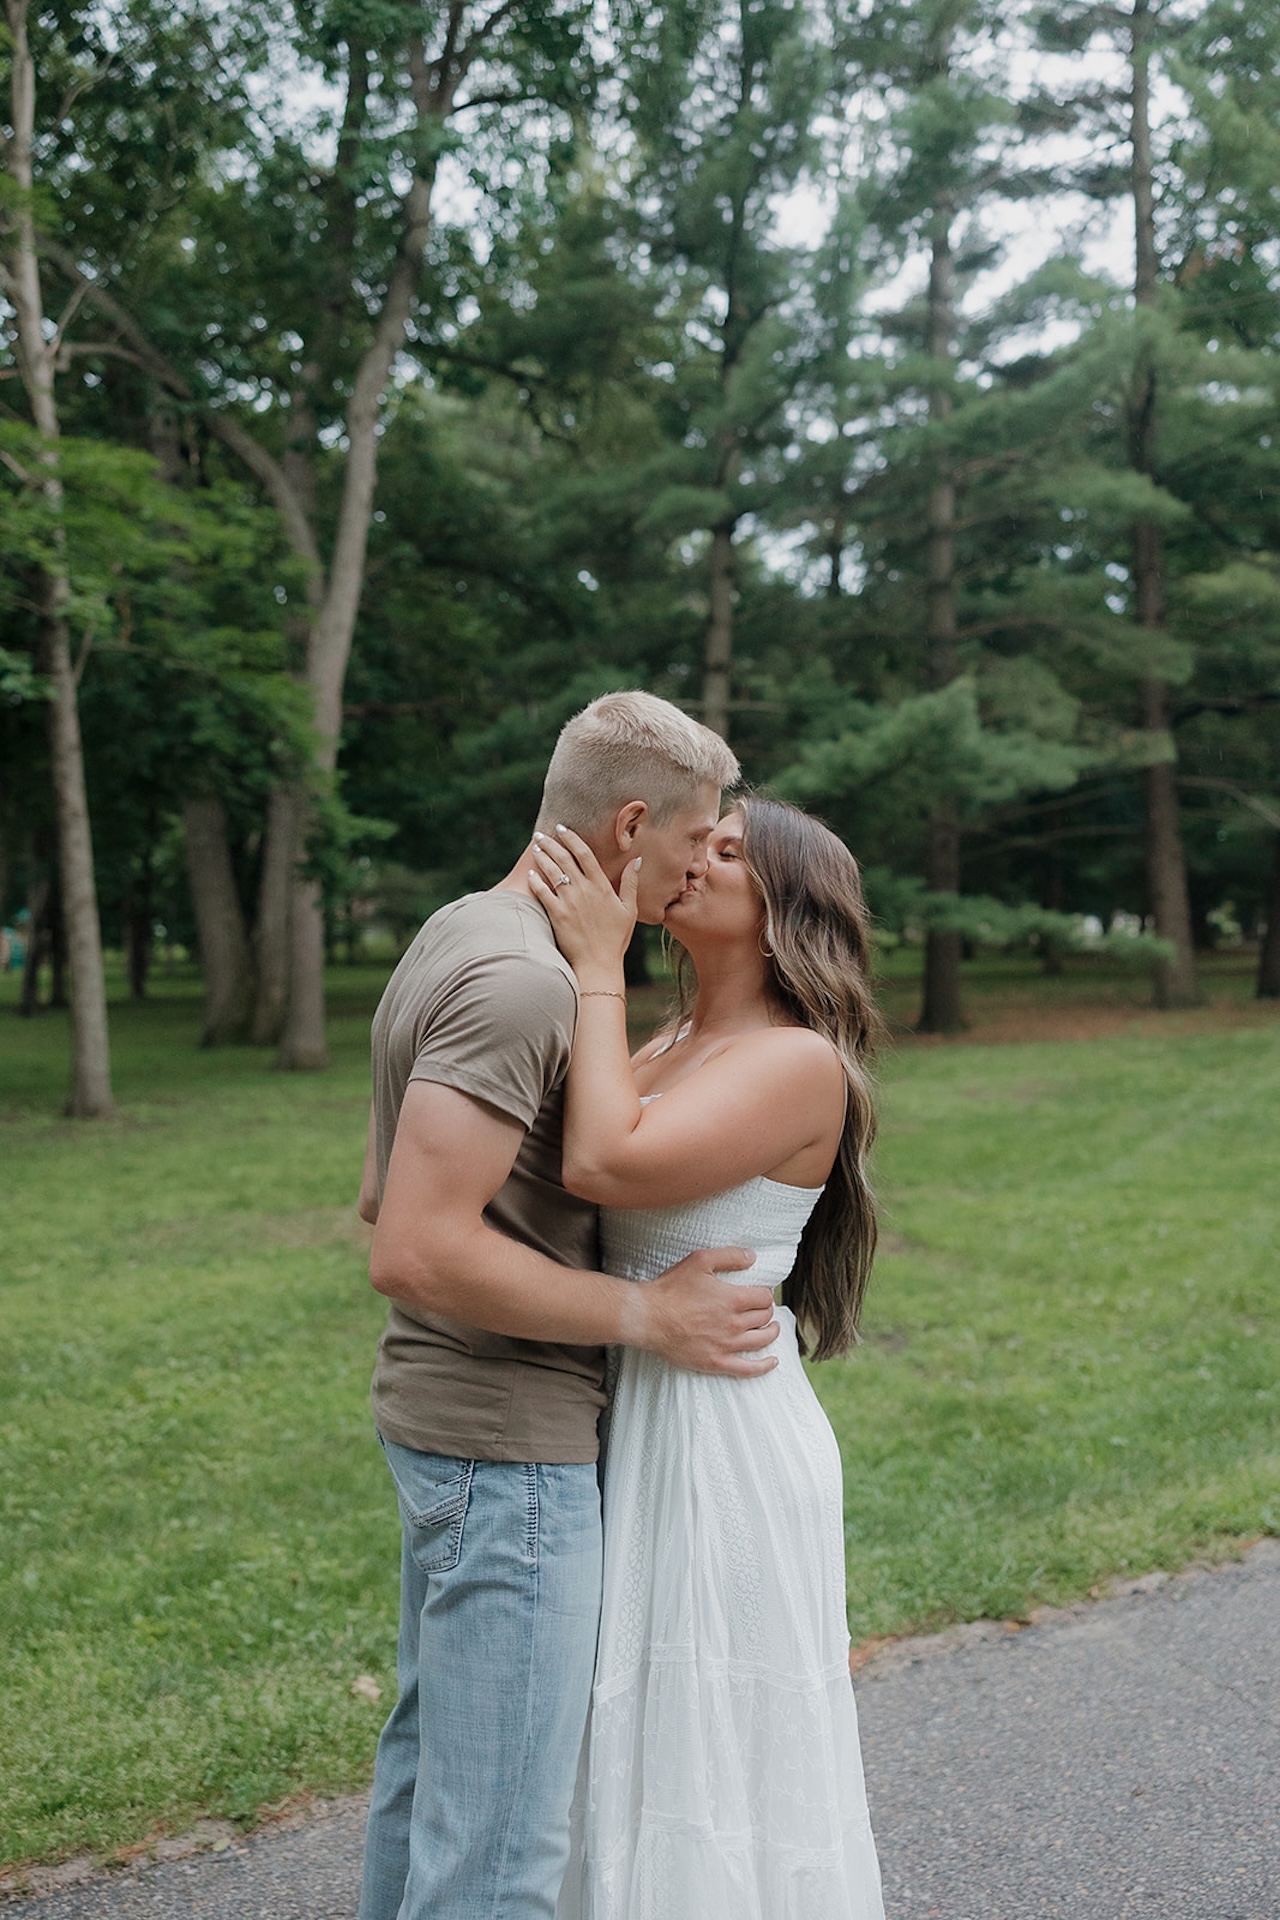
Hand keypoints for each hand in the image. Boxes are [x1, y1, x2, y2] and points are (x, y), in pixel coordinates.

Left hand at [528, 824, 638, 979]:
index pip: (584, 854)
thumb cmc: (616, 939)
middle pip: (564, 858)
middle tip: (541, 835)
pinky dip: (536, 881)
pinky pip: (543, 892)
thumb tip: (637, 860)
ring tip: (536, 848)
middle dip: (551, 843)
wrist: (598, 964)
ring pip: (552, 872)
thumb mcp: (629, 910)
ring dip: (542, 857)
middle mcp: (584, 890)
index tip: (561, 829)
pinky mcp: (556, 914)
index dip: (571, 838)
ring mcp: (569, 901)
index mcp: (602, 886)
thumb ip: (631, 883)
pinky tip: (531, 873)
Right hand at [621, 1245, 779, 1376]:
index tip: (759, 1293)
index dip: (765, 1293)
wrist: (647, 1317)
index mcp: (733, 1299)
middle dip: (767, 1311)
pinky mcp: (716, 1362)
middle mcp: (734, 1323)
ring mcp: (726, 1345)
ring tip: (772, 1328)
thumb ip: (729, 1256)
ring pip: (761, 1340)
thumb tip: (752, 1256)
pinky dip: (764, 1366)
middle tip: (761, 1308)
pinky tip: (772, 1361)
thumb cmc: (671, 1289)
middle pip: (764, 1318)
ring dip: (771, 1332)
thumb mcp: (700, 1261)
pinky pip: (747, 1369)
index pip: (764, 1297)